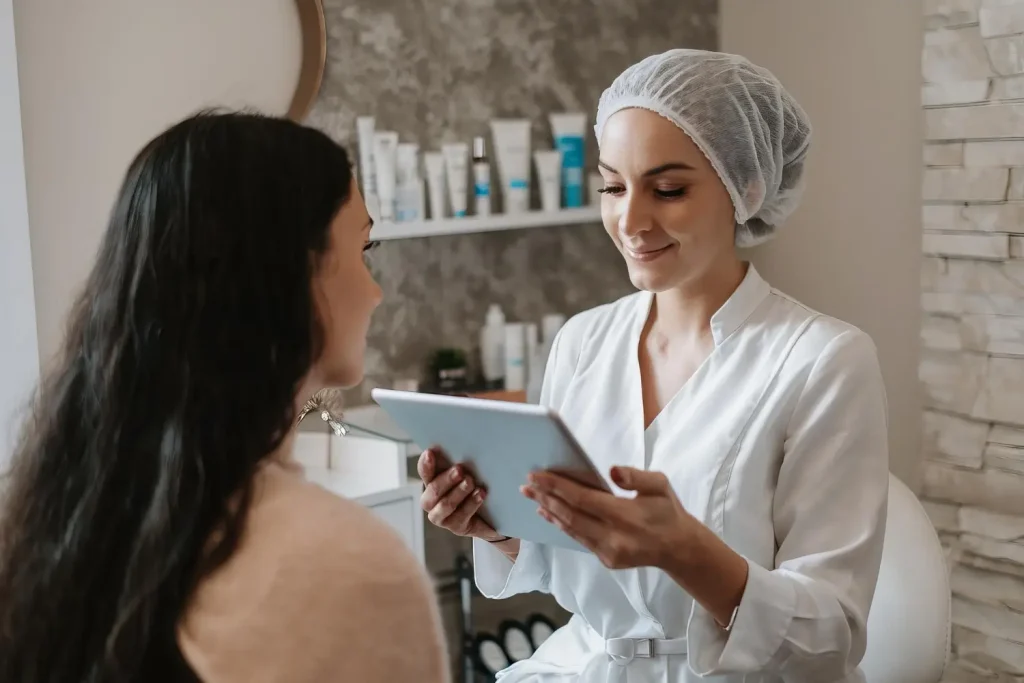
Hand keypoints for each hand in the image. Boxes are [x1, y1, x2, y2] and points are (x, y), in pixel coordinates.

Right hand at [417, 448, 505, 542]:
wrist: (489, 517)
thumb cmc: (473, 490)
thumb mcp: (465, 476)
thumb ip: (457, 466)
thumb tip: (460, 447)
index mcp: (431, 484)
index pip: (425, 473)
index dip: (426, 464)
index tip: (430, 452)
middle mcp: (431, 502)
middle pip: (433, 490)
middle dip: (446, 479)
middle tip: (459, 469)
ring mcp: (441, 517)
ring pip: (446, 504)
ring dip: (459, 491)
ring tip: (471, 482)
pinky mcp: (455, 527)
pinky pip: (461, 515)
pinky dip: (471, 503)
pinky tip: (480, 494)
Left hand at [523, 466, 696, 569]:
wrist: (679, 548)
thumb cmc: (667, 511)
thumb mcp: (660, 485)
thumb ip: (637, 476)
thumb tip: (612, 471)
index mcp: (626, 515)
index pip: (583, 499)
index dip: (557, 487)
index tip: (537, 476)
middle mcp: (614, 536)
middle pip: (571, 515)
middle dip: (546, 498)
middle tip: (526, 484)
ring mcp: (608, 551)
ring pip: (571, 529)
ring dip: (549, 511)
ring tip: (531, 497)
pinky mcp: (606, 560)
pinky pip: (578, 539)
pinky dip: (561, 525)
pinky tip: (548, 514)